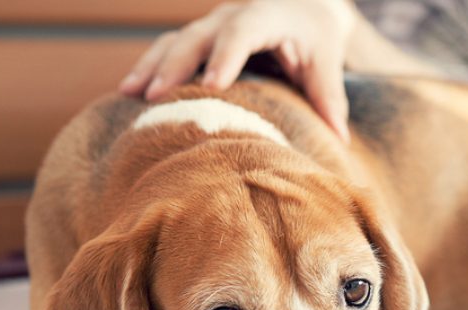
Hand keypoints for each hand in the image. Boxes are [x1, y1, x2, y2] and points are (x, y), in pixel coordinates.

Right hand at [119, 0, 353, 141]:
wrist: (302, 6)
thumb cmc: (315, 36)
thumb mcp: (327, 59)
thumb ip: (329, 96)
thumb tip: (340, 138)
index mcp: (266, 15)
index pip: (243, 32)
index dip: (226, 56)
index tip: (212, 85)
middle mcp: (231, 15)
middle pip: (198, 36)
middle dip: (175, 64)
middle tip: (156, 96)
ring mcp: (210, 25)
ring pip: (174, 40)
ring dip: (151, 65)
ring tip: (129, 94)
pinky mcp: (199, 38)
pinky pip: (168, 48)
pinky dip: (148, 67)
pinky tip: (128, 93)